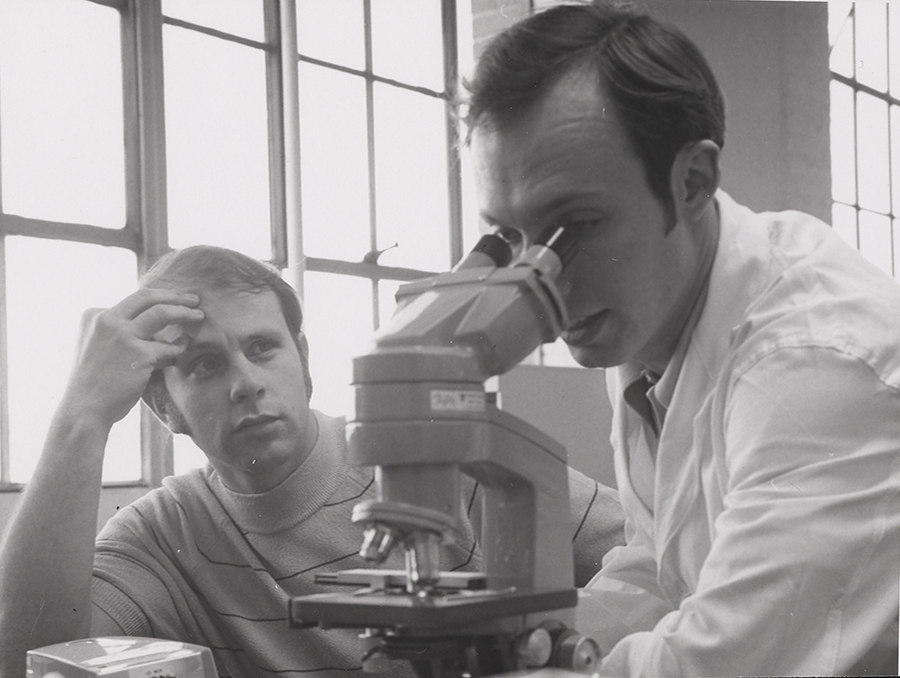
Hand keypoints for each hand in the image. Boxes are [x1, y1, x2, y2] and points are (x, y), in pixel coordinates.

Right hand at [61, 288, 203, 426]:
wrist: (85, 408)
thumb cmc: (95, 381)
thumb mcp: (99, 346)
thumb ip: (120, 333)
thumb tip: (157, 332)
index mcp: (95, 315)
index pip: (132, 302)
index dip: (157, 301)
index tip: (173, 302)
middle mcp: (107, 320)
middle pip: (147, 297)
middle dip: (175, 296)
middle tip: (194, 300)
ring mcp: (123, 335)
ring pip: (161, 313)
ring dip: (184, 312)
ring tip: (199, 315)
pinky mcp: (138, 354)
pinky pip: (167, 346)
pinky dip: (179, 345)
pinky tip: (185, 345)